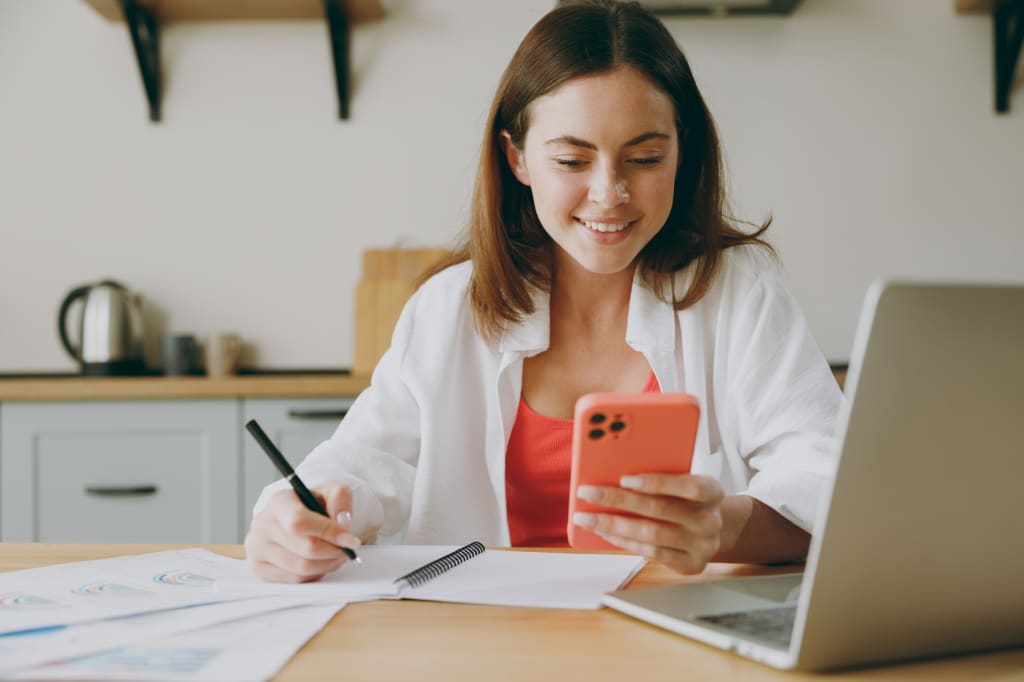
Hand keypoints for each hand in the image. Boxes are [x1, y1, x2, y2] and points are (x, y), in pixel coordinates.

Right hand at [245, 481, 361, 582]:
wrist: (293, 518)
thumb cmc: (312, 505)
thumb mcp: (329, 491)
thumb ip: (340, 497)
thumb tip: (343, 520)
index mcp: (278, 502)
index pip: (299, 522)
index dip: (328, 533)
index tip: (349, 539)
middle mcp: (263, 524)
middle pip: (305, 549)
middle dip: (333, 551)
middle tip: (347, 549)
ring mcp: (257, 548)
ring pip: (301, 568)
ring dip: (327, 564)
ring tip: (336, 555)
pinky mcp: (258, 568)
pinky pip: (294, 580)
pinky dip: (313, 574)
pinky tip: (319, 563)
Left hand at [572, 474, 723, 574]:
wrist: (715, 529)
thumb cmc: (688, 499)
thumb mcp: (683, 481)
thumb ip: (660, 476)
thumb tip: (613, 471)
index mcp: (712, 492)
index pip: (690, 486)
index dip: (657, 483)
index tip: (624, 478)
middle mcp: (709, 520)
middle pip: (661, 510)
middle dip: (619, 500)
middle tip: (589, 493)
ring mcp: (702, 546)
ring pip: (651, 535)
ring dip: (614, 525)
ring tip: (588, 517)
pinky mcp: (689, 564)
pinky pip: (651, 553)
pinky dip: (624, 542)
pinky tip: (605, 532)